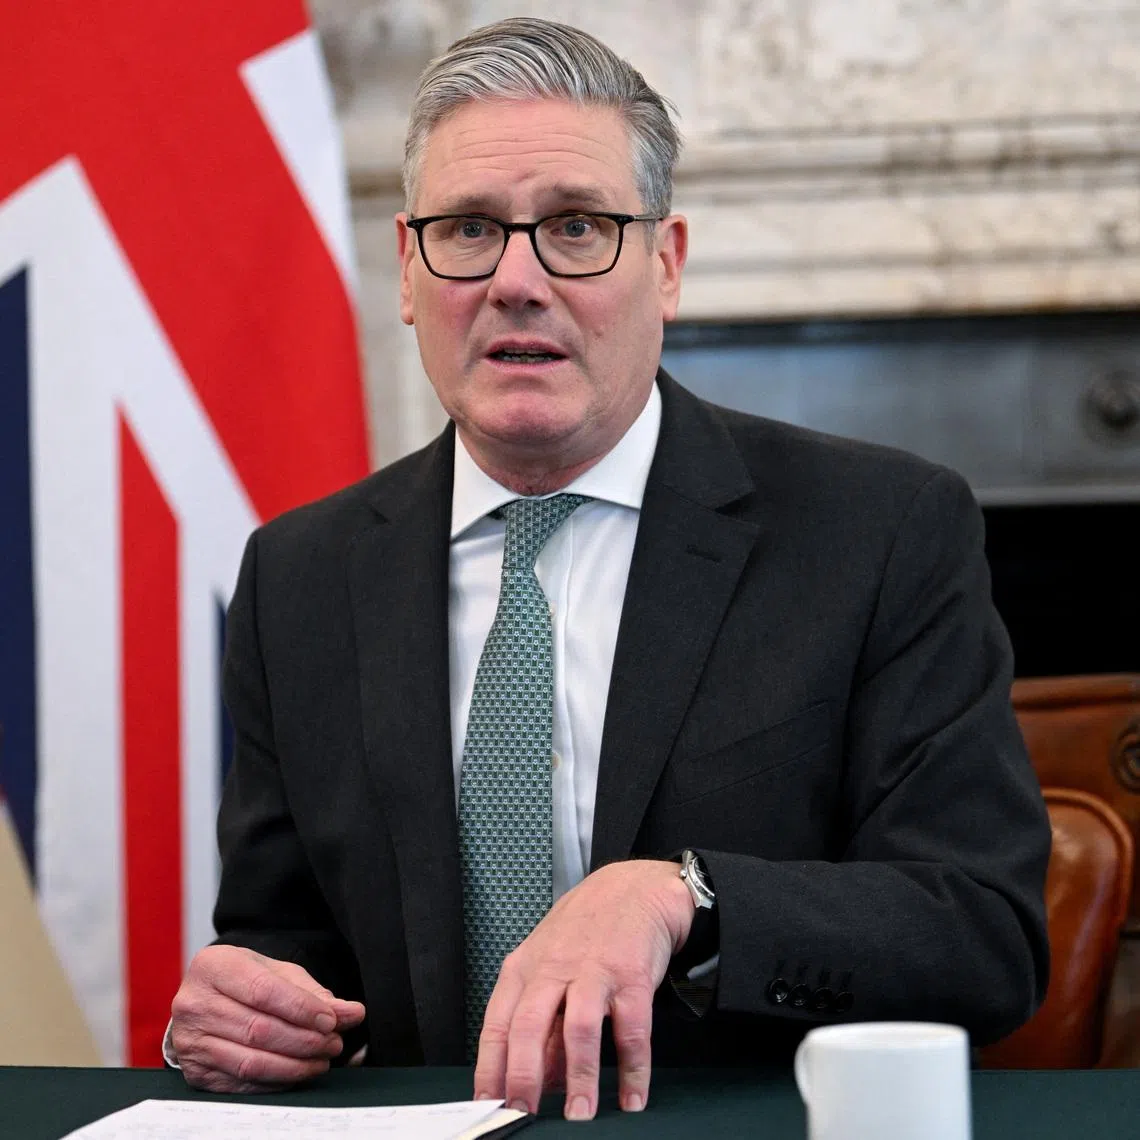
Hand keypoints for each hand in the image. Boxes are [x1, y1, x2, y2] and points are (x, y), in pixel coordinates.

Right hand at [170, 945, 365, 1091]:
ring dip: (295, 1065)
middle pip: (259, 1029)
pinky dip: (276, 1082)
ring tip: (322, 1059)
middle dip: (305, 1040)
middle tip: (334, 1043)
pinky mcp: (194, 1072)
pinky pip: (241, 1084)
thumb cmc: (246, 981)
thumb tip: (352, 1013)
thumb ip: (313, 993)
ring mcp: (189, 1040)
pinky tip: (297, 1073)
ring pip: (251, 1061)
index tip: (332, 1020)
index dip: (302, 1009)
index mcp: (214, 966)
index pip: (263, 991)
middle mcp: (194, 1003)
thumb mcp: (278, 974)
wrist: (206, 1000)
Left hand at [473, 859, 694, 1120]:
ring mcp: (594, 971)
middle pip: (530, 1026)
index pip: (497, 1024)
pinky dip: (633, 1068)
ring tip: (579, 1114)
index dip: (490, 1068)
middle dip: (524, 1077)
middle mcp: (554, 969)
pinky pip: (631, 1029)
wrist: (632, 888)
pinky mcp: (632, 977)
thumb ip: (542, 1021)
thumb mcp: (549, 965)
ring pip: (579, 1029)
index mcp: (525, 968)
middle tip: (523, 1116)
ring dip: (578, 1077)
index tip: (488, 1105)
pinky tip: (632, 1097)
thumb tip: (537, 1079)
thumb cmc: (584, 929)